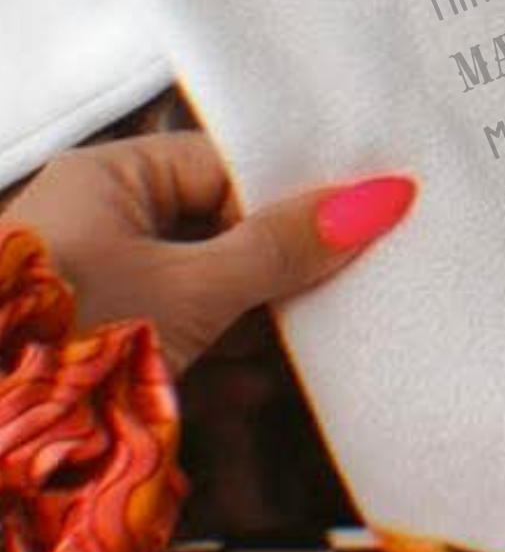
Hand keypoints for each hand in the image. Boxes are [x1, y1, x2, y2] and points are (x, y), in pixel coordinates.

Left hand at [3, 132, 413, 373]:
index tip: (354, 224)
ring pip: (197, 280)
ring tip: (304, 346)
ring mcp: (90, 280)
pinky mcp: (90, 337)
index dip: (291, 195)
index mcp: (109, 176)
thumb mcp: (196, 289)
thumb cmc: (74, 339)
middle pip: (215, 224)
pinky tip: (252, 386)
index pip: (226, 165)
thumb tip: (382, 197)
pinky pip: (169, 324)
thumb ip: (285, 247)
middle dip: (275, 265)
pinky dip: (212, 349)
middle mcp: (95, 217)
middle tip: (340, 287)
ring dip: (249, 316)